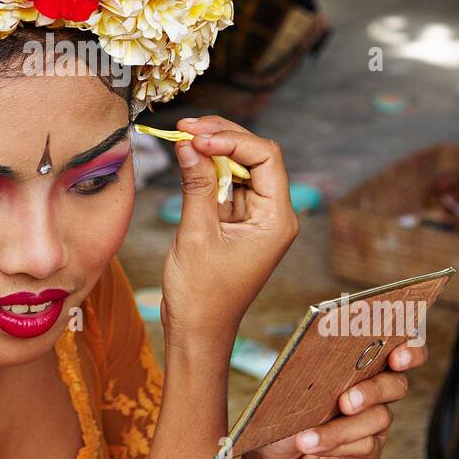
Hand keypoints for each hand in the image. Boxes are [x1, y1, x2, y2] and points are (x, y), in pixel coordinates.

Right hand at [161, 116, 297, 343]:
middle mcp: (274, 214)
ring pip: (239, 165)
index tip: (195, 136)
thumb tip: (188, 143)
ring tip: (181, 136)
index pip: (266, 157)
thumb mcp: (196, 234)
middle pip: (255, 156)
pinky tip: (186, 158)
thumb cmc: (201, 294)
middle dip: (221, 137)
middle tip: (185, 126)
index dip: (232, 139)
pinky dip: (206, 168)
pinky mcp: (238, 221)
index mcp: (277, 220)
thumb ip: (196, 184)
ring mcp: (256, 217)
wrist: (197, 332)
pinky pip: (226, 183)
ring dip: (211, 149)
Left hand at [246, 344, 428, 458]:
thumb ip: (309, 372)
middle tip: (347, 400)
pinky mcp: (367, 453)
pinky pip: (364, 446)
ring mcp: (371, 424)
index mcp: (357, 365)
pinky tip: (313, 444)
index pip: (396, 348)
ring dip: (342, 426)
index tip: (397, 355)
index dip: (408, 349)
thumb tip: (316, 361)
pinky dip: (335, 444)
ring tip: (309, 433)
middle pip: (395, 384)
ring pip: (378, 418)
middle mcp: (371, 392)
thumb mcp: (287, 388)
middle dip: (375, 389)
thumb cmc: (281, 417)